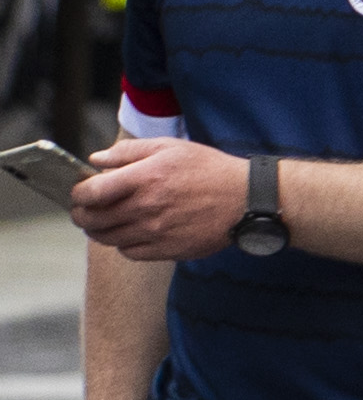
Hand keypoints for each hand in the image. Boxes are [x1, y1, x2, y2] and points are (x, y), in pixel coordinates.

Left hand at [67, 137, 248, 262]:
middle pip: (93, 220)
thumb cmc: (210, 169)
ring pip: (108, 239)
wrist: (247, 200)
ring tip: (105, 223)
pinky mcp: (168, 249)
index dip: (77, 194)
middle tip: (85, 211)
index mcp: (144, 178)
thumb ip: (129, 151)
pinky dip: (123, 245)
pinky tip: (132, 233)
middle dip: (82, 215)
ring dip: (99, 231)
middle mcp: (146, 207)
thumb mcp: (171, 147)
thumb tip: (97, 159)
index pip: (90, 193)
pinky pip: (130, 253)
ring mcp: (156, 231)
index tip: (80, 193)